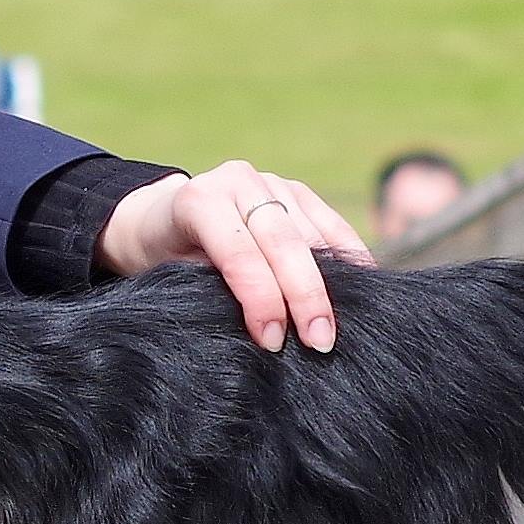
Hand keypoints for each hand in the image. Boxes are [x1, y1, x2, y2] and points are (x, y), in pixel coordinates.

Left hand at [101, 161, 370, 355]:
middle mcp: (236, 181)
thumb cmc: (164, 259)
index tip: (273, 341)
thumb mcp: (172, 277)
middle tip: (320, 342)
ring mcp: (270, 181)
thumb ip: (214, 291)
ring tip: (335, 328)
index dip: (260, 299)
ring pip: (310, 235)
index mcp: (198, 201)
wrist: (159, 221)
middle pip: (283, 242)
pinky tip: (364, 287)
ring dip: (330, 284)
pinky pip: (332, 225)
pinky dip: (349, 256)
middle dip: (304, 296)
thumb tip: (267, 332)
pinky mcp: (297, 190)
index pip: (239, 254)